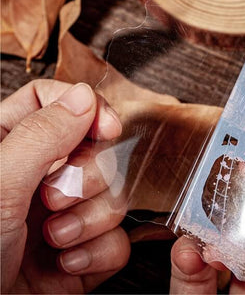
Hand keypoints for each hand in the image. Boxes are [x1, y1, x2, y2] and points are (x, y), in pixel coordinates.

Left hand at [1, 80, 129, 292]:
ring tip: (56, 238)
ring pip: (113, 194)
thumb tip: (84, 96)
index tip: (107, 129)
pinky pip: (118, 239)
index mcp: (9, 151)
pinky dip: (98, 252)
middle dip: (87, 177)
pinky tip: (66, 264)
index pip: (53, 103)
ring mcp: (64, 217)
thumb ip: (41, 136)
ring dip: (91, 219)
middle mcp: (39, 180)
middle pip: (95, 150)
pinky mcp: (82, 254)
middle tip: (53, 198)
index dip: (87, 109)